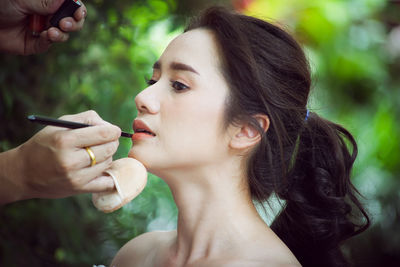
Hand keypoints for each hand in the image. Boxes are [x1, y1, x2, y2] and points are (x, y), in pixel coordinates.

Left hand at [0, 0, 86, 54]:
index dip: (79, 9)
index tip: (79, 12)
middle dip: (74, 24)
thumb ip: (46, 1)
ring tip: (53, 31)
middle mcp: (48, 15)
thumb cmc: (1, 4)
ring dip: (62, 33)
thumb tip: (69, 0)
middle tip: (66, 24)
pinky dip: (50, 40)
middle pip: (73, 21)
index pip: (71, 5)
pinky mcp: (36, 44)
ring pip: (64, 34)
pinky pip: (48, 44)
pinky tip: (46, 35)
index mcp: (48, 2)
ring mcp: (44, 30)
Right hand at [0, 110, 120, 203]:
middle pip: (108, 148)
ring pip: (108, 163)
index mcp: (65, 140)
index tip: (114, 131)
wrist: (23, 172)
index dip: (113, 131)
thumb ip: (88, 119)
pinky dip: (109, 175)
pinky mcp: (79, 189)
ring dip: (107, 157)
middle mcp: (70, 160)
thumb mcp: (61, 124)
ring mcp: (75, 177)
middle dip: (111, 142)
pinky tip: (102, 168)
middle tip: (106, 141)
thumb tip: (111, 127)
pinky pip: (107, 183)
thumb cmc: (46, 144)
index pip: (103, 134)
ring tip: (95, 154)